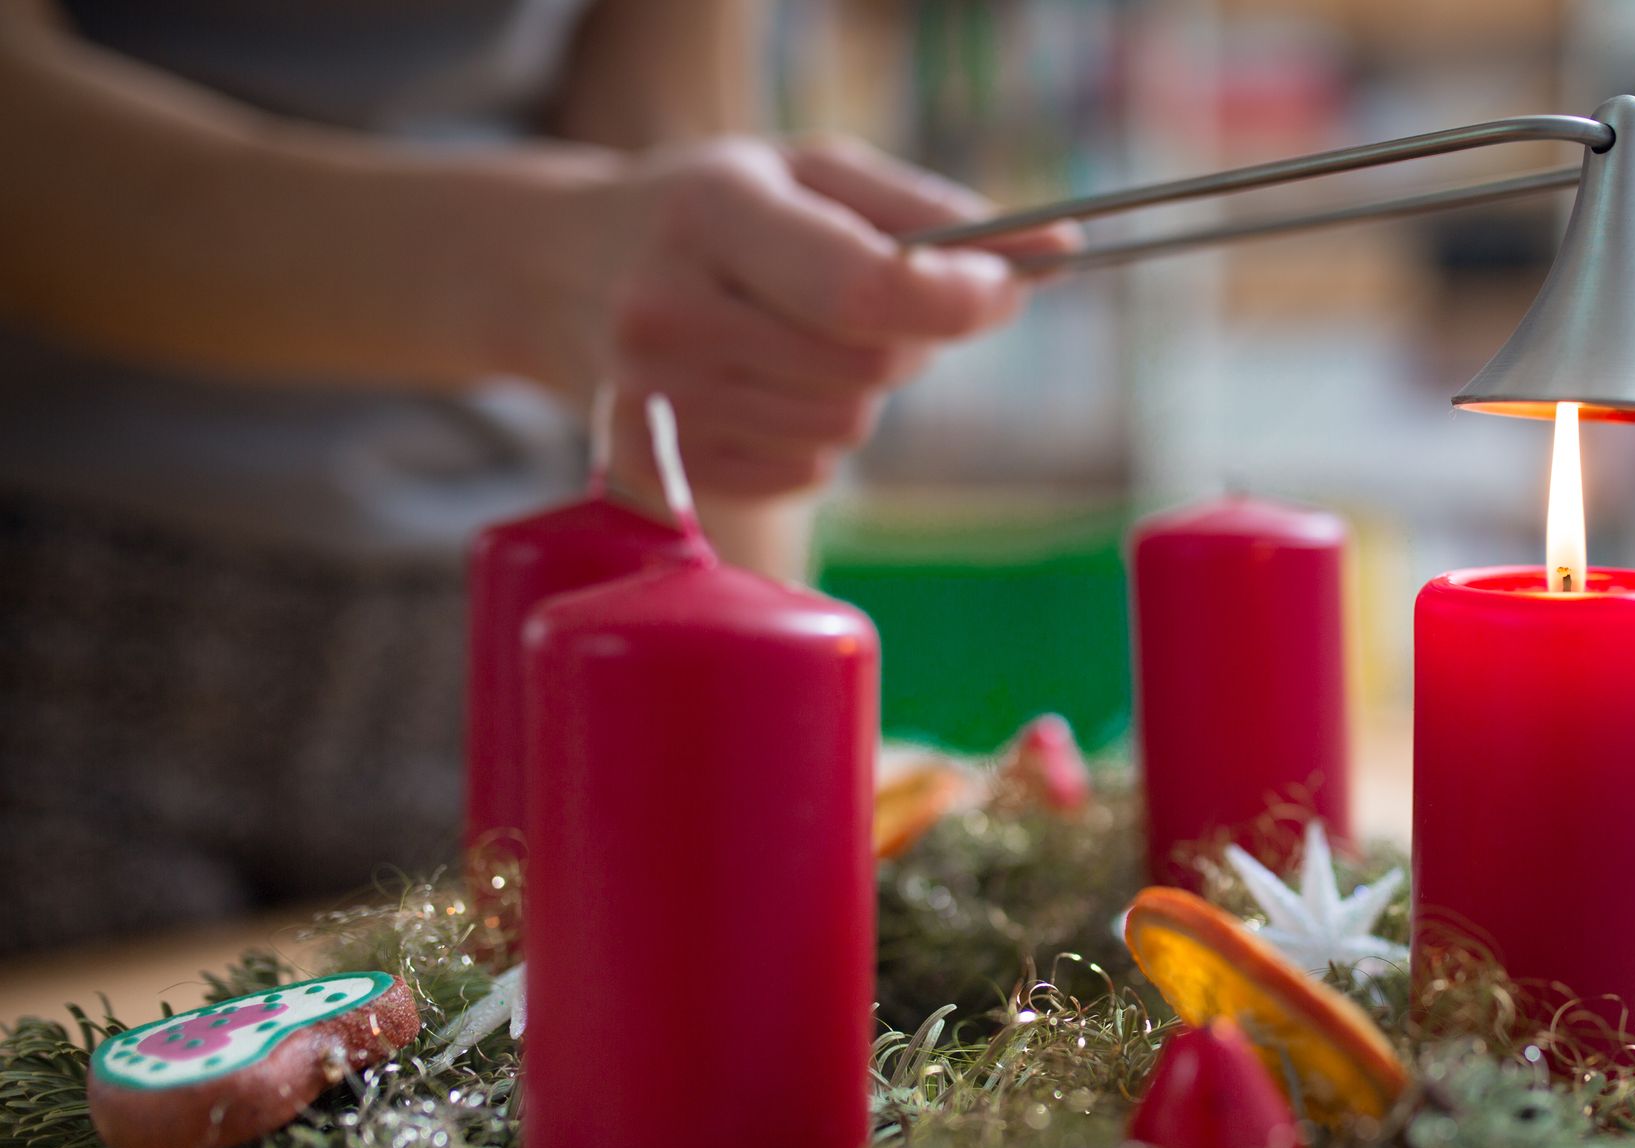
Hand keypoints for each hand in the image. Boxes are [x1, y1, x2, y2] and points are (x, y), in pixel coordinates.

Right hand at [603, 135, 1076, 501]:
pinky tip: (761, 384)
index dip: (956, 298)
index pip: (862, 287)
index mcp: (710, 213)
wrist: (560, 270)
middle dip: (907, 337)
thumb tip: (1060, 253)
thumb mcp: (810, 173)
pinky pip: (804, 472)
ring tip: (798, 335)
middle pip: (867, 368)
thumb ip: (933, 210)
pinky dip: (811, 435)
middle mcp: (666, 311)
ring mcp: (653, 402)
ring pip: (843, 427)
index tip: (1004, 287)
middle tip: (881, 300)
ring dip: (857, 388)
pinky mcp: (657, 471)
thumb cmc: (714, 211)